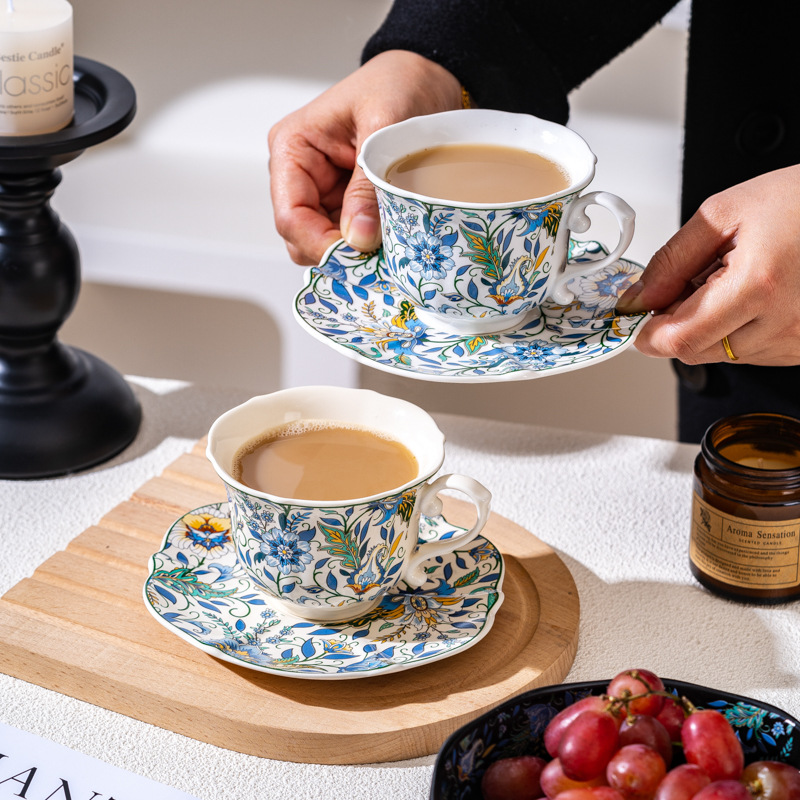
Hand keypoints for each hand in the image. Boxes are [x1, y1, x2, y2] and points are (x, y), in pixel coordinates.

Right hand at [268, 50, 462, 264]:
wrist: (424, 76)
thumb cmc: (397, 85)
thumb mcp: (383, 128)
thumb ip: (367, 188)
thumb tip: (357, 239)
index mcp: (293, 148)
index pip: (290, 216)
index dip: (320, 244)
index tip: (358, 258)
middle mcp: (299, 174)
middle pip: (302, 237)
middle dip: (337, 252)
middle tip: (378, 259)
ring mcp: (321, 191)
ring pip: (324, 243)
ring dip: (354, 253)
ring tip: (389, 248)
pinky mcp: (345, 202)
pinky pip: (348, 237)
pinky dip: (367, 246)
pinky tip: (390, 241)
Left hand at [616, 165, 799, 365]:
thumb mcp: (722, 214)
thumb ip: (670, 261)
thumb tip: (638, 298)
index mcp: (757, 285)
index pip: (680, 339)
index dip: (648, 333)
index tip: (636, 318)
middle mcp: (783, 322)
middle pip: (695, 352)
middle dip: (674, 326)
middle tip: (683, 287)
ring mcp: (798, 340)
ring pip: (720, 355)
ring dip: (707, 328)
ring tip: (727, 282)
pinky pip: (751, 353)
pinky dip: (735, 331)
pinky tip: (748, 297)